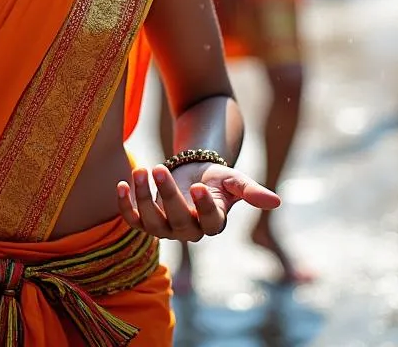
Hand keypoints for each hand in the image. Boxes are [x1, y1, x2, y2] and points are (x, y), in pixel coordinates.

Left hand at [117, 163, 279, 241]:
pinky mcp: (145, 220)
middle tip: (159, 167)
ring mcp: (165, 228)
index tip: (198, 186)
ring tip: (140, 169)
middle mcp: (188, 231)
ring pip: (152, 223)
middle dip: (166, 195)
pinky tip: (120, 184)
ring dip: (143, 198)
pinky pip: (132, 220)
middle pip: (177, 221)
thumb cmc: (215, 178)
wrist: (193, 174)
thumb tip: (276, 202)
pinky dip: (124, 206)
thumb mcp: (233, 180)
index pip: (210, 222)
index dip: (203, 206)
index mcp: (213, 222)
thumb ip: (251, 191)